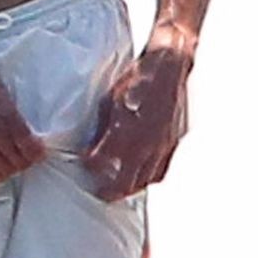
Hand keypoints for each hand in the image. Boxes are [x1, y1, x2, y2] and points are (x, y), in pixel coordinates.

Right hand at [0, 57, 45, 184]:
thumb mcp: (1, 94)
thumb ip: (15, 116)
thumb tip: (27, 133)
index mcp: (8, 118)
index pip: (32, 149)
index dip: (38, 152)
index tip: (39, 149)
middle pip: (21, 163)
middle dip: (27, 160)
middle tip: (26, 155)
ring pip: (6, 171)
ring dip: (12, 168)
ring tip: (11, 160)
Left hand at [82, 29, 193, 201]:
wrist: (170, 64)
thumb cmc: (139, 76)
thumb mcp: (110, 97)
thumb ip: (102, 125)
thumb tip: (92, 141)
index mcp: (126, 131)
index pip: (102, 163)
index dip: (90, 168)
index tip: (83, 167)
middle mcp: (145, 144)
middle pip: (126, 182)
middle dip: (110, 191)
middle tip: (99, 193)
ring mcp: (162, 145)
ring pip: (145, 179)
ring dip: (131, 187)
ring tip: (119, 190)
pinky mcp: (174, 141)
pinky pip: (160, 169)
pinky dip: (149, 176)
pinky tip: (142, 174)